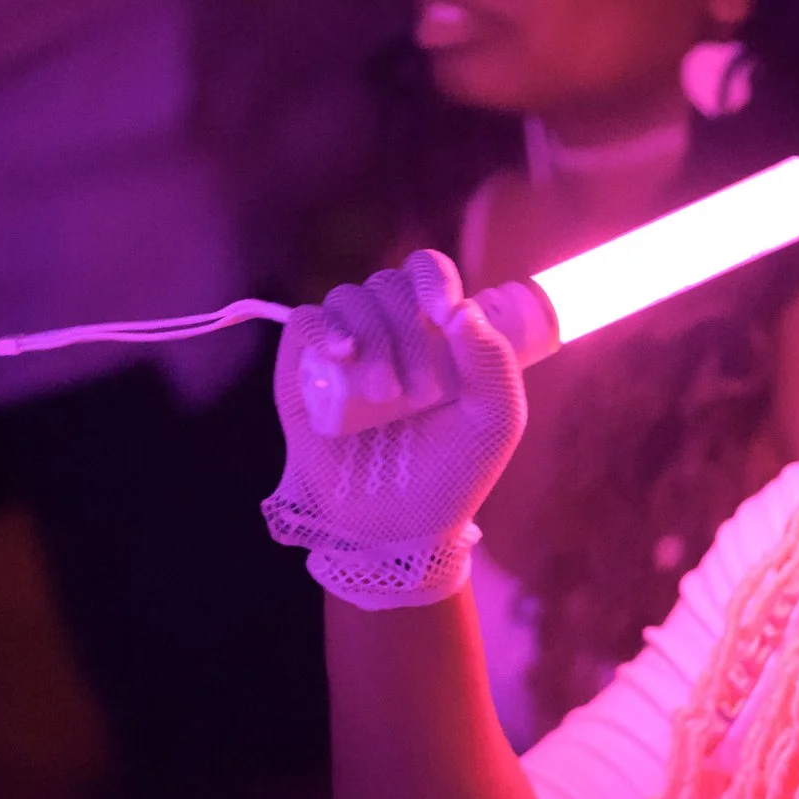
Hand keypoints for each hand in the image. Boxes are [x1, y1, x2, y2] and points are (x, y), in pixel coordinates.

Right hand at [264, 248, 527, 609]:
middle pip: (390, 286)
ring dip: (373, 337)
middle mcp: (389, 330)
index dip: (433, 279)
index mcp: (436, 332)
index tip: (444, 313)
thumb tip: (462, 309)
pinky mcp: (304, 368)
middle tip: (419, 392)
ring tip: (385, 396)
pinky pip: (306, 322)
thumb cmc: (450, 472)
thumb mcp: (495, 422)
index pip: (428, 273)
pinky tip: (343, 355)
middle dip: (409, 332)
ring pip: (350, 299)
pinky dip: (324, 329)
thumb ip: (495, 363)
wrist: (398, 526)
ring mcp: (345, 346)